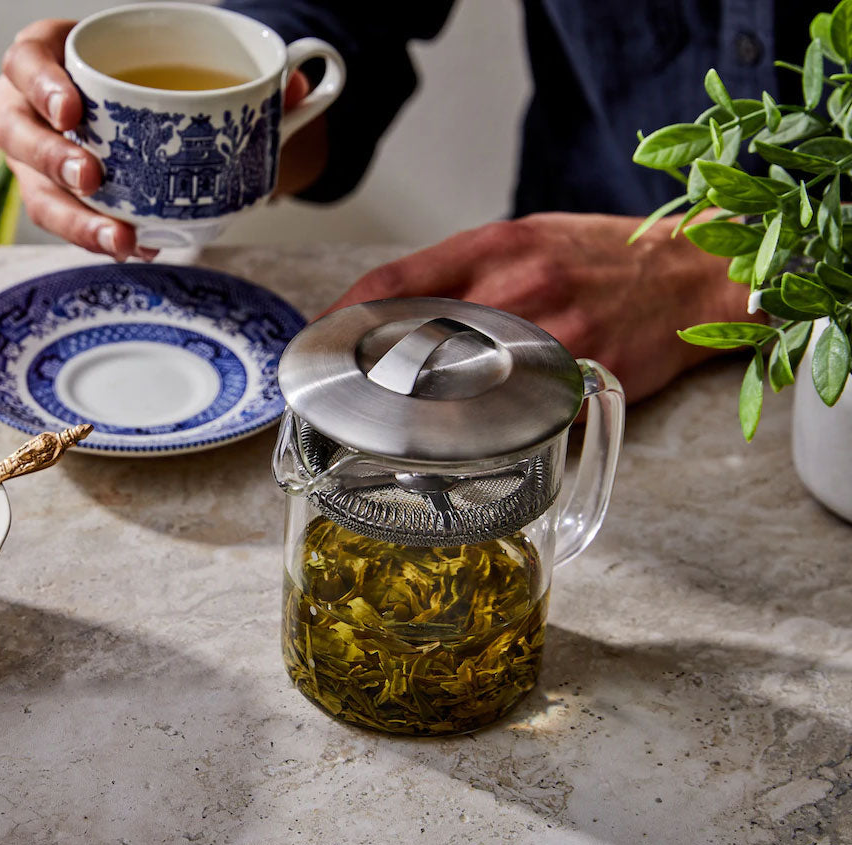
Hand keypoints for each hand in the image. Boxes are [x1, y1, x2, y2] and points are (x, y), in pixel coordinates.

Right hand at [0, 19, 312, 258]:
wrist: (144, 110)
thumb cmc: (148, 77)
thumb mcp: (178, 60)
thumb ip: (233, 71)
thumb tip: (294, 87)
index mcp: (48, 59)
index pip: (25, 63)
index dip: (42, 86)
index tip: (74, 109)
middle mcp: (29, 111)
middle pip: (18, 136)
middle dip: (52, 160)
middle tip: (93, 177)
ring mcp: (37, 161)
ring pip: (38, 194)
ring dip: (76, 220)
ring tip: (118, 237)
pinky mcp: (57, 200)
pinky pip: (70, 225)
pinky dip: (103, 238)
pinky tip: (137, 246)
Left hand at [330, 212, 756, 403]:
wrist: (693, 276)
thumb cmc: (604, 257)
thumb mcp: (527, 238)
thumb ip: (463, 270)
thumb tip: (396, 308)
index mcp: (495, 245)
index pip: (394, 282)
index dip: (341, 317)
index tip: (315, 343)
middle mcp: (515, 287)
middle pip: (412, 338)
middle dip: (365, 372)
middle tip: (335, 396)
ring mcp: (546, 337)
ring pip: (455, 385)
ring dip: (410, 410)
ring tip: (381, 424)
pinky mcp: (577, 380)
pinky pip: (512, 415)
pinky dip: (477, 430)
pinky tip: (456, 442)